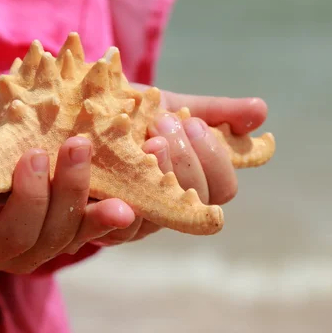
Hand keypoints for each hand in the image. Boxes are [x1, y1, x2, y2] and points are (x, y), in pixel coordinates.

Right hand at [0, 137, 135, 274]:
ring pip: (88, 227)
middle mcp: (23, 253)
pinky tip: (149, 157)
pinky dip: (126, 188)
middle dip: (72, 190)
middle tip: (82, 145)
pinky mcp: (73, 220)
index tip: (35, 153)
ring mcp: (52, 239)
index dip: (27, 197)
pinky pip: (103, 214)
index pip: (14, 233)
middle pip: (58, 233)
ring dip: (114, 194)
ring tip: (137, 159)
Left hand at [87, 86, 268, 244]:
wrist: (71, 105)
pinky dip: (105, 203)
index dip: (214, 161)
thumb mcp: (171, 105)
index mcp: (186, 184)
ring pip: (148, 222)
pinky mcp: (82, 224)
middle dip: (184, 163)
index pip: (220, 190)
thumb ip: (212, 112)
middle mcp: (159, 208)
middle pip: (192, 206)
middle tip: (163, 125)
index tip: (193, 124)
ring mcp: (123, 219)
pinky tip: (106, 162)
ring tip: (144, 140)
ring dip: (154, 178)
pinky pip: (98, 228)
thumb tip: (261, 112)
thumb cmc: (124, 111)